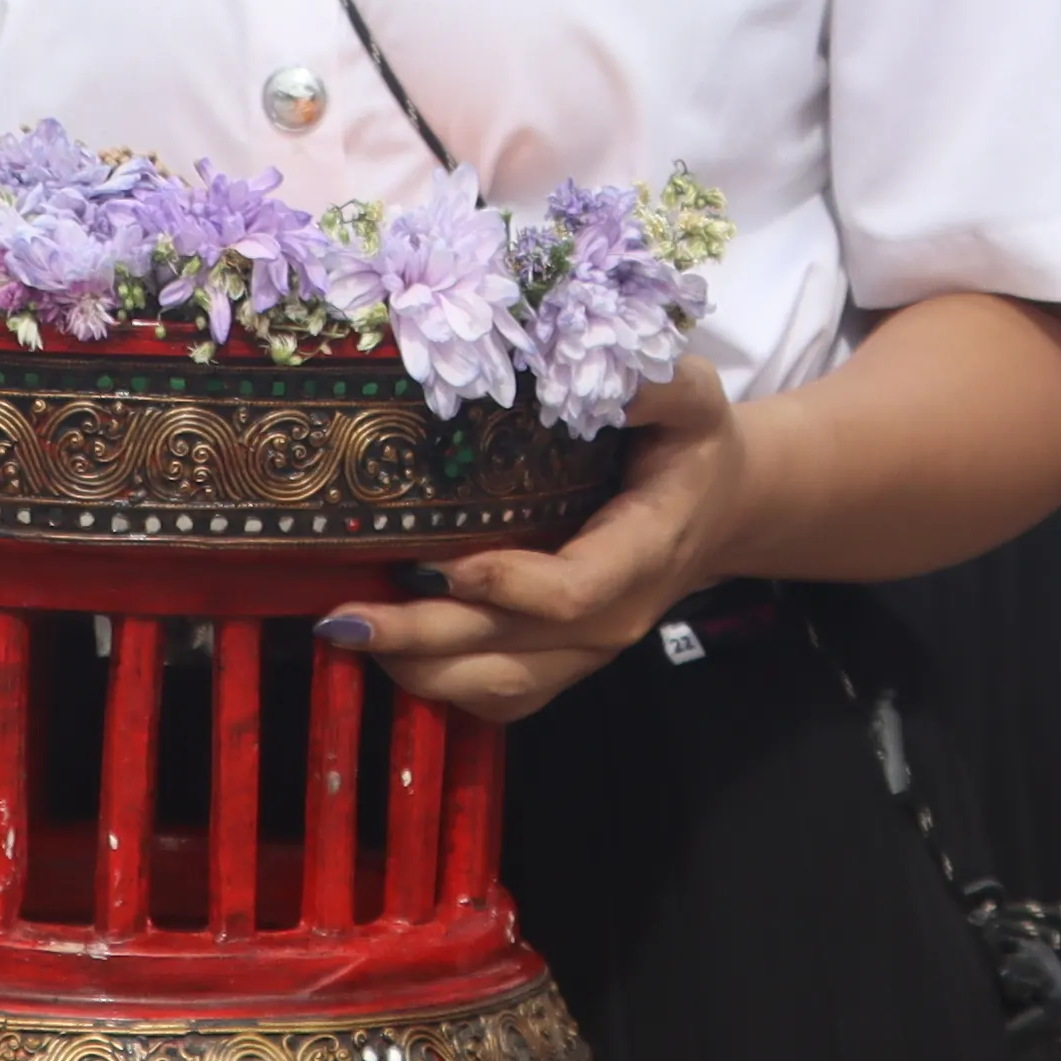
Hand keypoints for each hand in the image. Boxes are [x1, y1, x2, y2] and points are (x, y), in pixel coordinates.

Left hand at [338, 365, 754, 722]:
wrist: (717, 510)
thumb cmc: (690, 446)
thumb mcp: (695, 397)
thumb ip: (656, 383)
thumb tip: (583, 365)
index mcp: (644, 551)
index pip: (574, 592)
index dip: (506, 585)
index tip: (439, 562)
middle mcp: (614, 617)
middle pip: (510, 651)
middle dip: (421, 636)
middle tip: (342, 614)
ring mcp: (585, 651)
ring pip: (495, 688)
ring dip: (415, 668)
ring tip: (344, 630)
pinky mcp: (560, 663)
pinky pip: (495, 696)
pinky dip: (434, 683)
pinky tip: (381, 649)